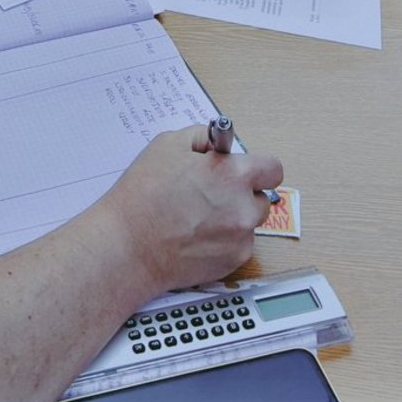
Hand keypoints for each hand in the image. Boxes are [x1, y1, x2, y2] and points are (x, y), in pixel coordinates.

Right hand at [105, 126, 282, 294]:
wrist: (129, 245)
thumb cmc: (144, 194)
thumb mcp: (168, 145)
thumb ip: (202, 138)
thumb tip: (218, 144)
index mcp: (233, 175)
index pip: (272, 168)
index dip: (256, 167)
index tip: (241, 170)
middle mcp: (245, 208)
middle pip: (262, 197)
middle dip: (242, 193)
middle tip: (211, 194)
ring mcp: (241, 239)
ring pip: (248, 222)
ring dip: (233, 217)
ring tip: (198, 217)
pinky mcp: (233, 263)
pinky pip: (237, 245)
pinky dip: (223, 241)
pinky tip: (195, 236)